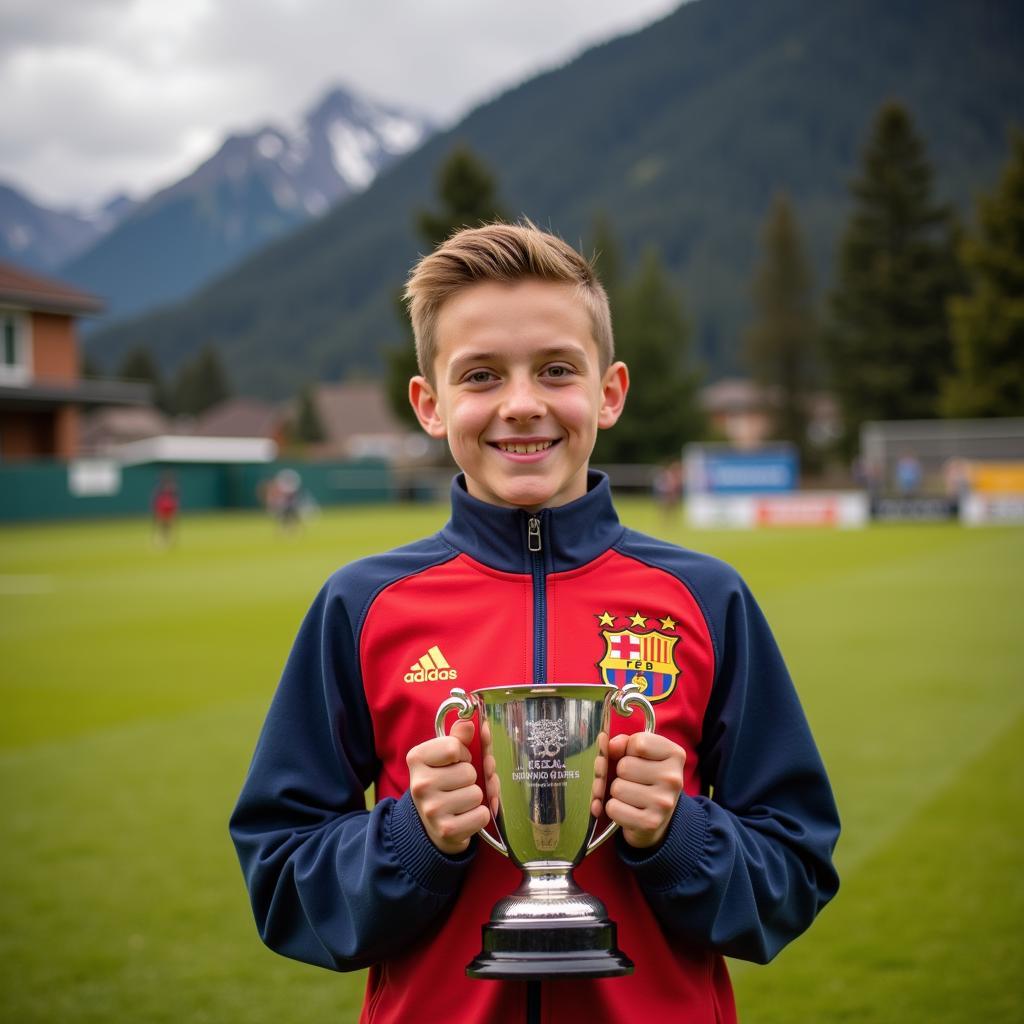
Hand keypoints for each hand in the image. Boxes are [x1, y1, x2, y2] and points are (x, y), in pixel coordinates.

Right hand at [407, 720, 488, 854]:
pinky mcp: (446, 830)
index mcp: (417, 758)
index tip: (456, 762)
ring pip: (477, 793)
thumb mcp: (446, 758)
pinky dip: (479, 815)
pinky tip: (464, 816)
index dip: (463, 754)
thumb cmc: (443, 784)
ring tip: (460, 801)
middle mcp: (420, 784)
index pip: (454, 747)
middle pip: (468, 771)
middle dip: (470, 777)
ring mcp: (432, 809)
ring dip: (475, 797)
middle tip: (458, 785)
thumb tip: (471, 723)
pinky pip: (481, 814)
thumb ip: (458, 738)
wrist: (429, 826)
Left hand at [604, 732, 685, 848]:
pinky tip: (628, 810)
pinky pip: (613, 808)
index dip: (628, 750)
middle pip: (624, 766)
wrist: (659, 819)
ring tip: (631, 796)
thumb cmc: (645, 779)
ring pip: (617, 788)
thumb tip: (611, 746)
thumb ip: (624, 743)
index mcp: (675, 755)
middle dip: (621, 773)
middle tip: (633, 781)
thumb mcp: (639, 754)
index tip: (635, 758)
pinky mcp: (650, 823)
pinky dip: (614, 809)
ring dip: (617, 792)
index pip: (638, 743)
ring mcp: (663, 802)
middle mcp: (673, 778)